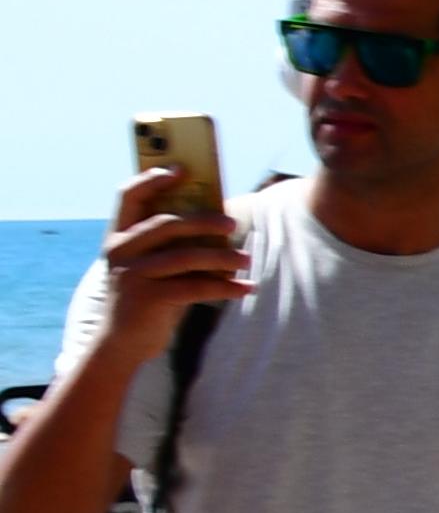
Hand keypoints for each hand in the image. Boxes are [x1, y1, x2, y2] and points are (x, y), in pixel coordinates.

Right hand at [92, 170, 249, 343]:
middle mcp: (120, 252)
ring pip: (184, 256)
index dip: (152, 179)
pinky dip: (225, 287)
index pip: (129, 197)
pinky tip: (247, 288)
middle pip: (165, 224)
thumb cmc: (145, 297)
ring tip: (246, 260)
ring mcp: (131, 275)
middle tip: (232, 224)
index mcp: (118, 237)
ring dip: (221, 258)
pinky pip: (194, 287)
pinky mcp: (147, 299)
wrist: (120, 343)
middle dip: (202, 221)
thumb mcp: (152, 267)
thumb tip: (218, 223)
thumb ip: (172, 246)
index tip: (181, 168)